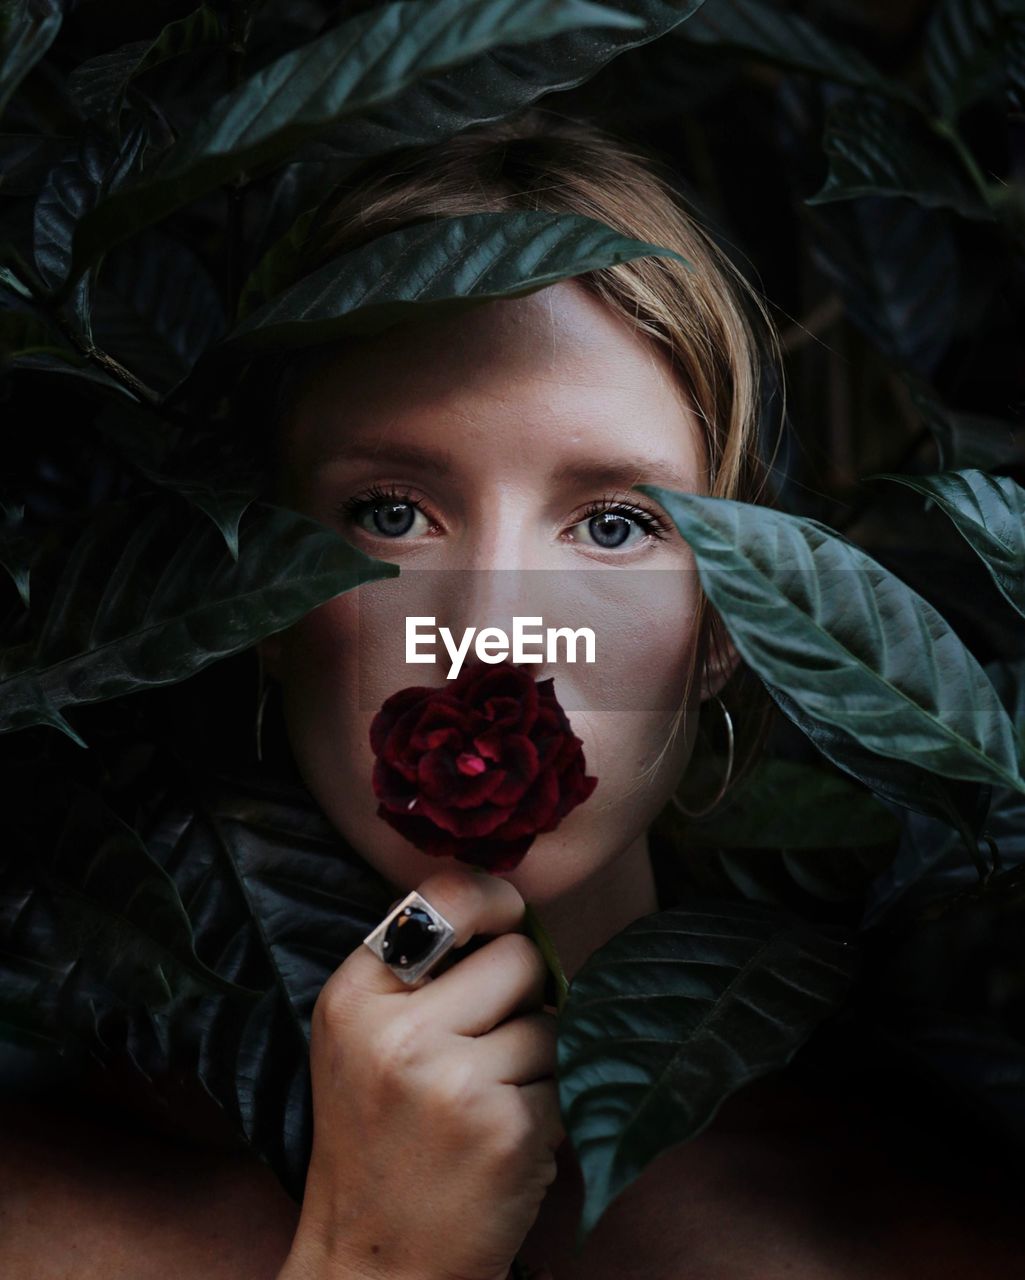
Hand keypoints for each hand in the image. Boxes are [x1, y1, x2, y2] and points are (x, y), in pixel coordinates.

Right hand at [276, 866, 564, 1279]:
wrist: (374, 1265)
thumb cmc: (378, 1142)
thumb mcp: (360, 1041)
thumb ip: (418, 973)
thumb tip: (513, 910)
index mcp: (354, 998)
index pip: (444, 896)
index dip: (495, 899)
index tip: (509, 916)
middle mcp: (398, 1033)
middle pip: (520, 957)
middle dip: (523, 996)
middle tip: (487, 1048)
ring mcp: (455, 1082)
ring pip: (553, 1024)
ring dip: (539, 1062)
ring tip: (488, 1105)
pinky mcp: (508, 1129)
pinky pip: (569, 1081)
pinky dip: (551, 1110)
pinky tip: (504, 1144)